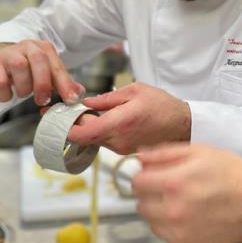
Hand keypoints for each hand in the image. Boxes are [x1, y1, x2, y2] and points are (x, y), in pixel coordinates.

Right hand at [0, 40, 83, 104]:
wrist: (0, 60)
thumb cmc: (27, 69)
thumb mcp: (46, 72)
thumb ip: (62, 83)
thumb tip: (78, 93)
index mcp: (44, 48)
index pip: (57, 65)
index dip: (65, 84)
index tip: (71, 100)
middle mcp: (27, 47)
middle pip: (39, 59)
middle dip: (43, 83)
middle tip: (43, 100)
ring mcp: (8, 54)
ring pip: (19, 66)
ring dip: (24, 87)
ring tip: (24, 93)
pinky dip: (5, 93)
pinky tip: (8, 95)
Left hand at [67, 83, 190, 152]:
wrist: (182, 124)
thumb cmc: (163, 106)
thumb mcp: (135, 91)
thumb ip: (108, 98)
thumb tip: (86, 103)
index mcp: (120, 122)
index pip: (83, 133)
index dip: (66, 127)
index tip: (59, 118)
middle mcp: (118, 140)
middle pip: (85, 137)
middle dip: (75, 125)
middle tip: (70, 111)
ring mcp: (121, 148)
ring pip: (94, 140)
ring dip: (88, 128)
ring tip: (89, 113)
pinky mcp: (124, 151)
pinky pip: (105, 142)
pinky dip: (99, 132)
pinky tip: (104, 120)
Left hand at [132, 143, 241, 242]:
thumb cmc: (228, 171)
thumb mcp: (198, 151)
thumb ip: (164, 153)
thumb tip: (139, 158)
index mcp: (173, 183)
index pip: (137, 183)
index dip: (144, 176)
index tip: (154, 175)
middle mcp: (171, 211)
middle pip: (141, 204)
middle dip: (151, 195)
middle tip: (170, 189)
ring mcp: (178, 234)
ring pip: (152, 223)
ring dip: (160, 213)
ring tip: (181, 204)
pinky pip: (166, 238)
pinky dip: (172, 229)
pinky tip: (190, 219)